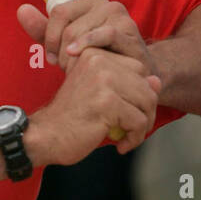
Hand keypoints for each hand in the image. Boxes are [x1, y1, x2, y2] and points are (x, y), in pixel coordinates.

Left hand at [18, 0, 159, 79]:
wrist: (133, 73)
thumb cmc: (99, 58)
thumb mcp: (65, 44)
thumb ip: (44, 29)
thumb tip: (21, 10)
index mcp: (89, 2)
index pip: (58, 11)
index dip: (50, 36)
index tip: (51, 57)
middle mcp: (105, 3)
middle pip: (67, 25)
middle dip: (61, 51)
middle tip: (65, 67)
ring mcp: (119, 15)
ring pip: (80, 32)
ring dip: (73, 56)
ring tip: (78, 68)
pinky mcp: (128, 30)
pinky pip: (102, 35)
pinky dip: (87, 49)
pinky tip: (82, 60)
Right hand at [25, 46, 161, 161]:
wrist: (43, 136)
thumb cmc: (70, 118)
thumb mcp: (99, 95)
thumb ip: (127, 84)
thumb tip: (157, 81)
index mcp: (95, 54)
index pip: (138, 68)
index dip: (138, 93)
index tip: (124, 112)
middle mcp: (99, 61)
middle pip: (147, 84)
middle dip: (145, 110)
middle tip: (131, 128)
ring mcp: (104, 80)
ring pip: (148, 102)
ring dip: (143, 125)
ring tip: (128, 136)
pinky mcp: (107, 102)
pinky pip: (138, 121)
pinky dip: (134, 138)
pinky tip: (120, 145)